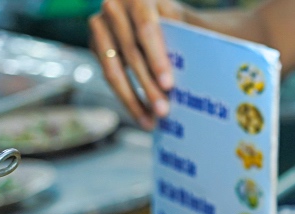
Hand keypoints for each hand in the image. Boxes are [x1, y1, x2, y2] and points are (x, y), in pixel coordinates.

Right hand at [90, 0, 186, 127]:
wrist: (152, 10)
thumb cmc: (174, 20)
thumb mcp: (181, 22)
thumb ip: (183, 38)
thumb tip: (200, 75)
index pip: (147, 29)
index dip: (157, 58)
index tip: (169, 84)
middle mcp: (114, 7)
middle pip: (131, 53)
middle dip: (148, 85)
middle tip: (164, 111)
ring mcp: (99, 24)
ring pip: (113, 69)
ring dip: (133, 99)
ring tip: (151, 121)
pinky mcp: (94, 43)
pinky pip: (108, 75)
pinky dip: (126, 97)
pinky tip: (142, 115)